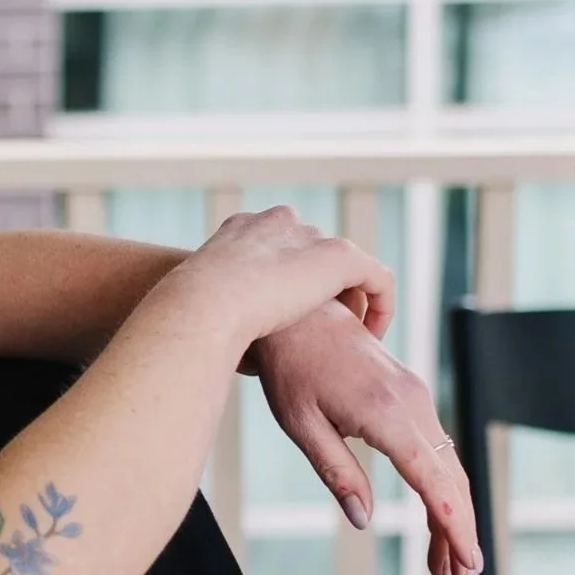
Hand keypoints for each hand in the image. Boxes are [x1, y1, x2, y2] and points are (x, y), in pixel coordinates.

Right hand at [177, 205, 397, 355]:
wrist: (205, 304)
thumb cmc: (194, 318)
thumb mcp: (206, 309)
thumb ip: (228, 315)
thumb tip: (243, 351)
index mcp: (241, 229)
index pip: (278, 249)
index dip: (288, 284)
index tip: (288, 319)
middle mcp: (278, 223)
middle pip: (314, 254)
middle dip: (321, 290)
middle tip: (325, 331)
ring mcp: (309, 236)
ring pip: (346, 268)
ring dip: (350, 301)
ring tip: (348, 337)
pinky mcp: (339, 257)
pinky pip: (376, 279)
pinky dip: (381, 306)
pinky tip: (372, 335)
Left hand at [252, 299, 482, 574]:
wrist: (294, 312)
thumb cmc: (290, 368)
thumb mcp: (303, 426)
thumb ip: (337, 473)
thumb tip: (363, 520)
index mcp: (389, 415)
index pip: (435, 484)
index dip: (455, 529)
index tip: (468, 566)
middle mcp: (413, 404)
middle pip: (451, 480)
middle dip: (459, 532)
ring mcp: (416, 396)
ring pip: (447, 466)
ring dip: (449, 515)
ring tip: (445, 565)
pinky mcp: (410, 394)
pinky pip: (434, 448)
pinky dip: (438, 486)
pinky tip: (433, 518)